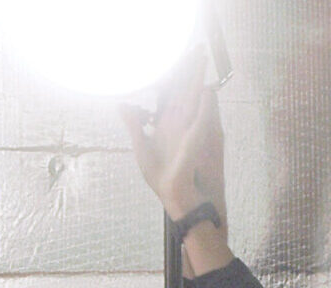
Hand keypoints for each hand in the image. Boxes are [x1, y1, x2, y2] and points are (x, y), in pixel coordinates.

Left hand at [121, 49, 225, 222]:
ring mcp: (189, 131)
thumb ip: (134, 125)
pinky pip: (201, 120)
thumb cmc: (161, 177)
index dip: (174, 75)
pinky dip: (204, 106)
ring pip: (194, 98)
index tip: (177, 56)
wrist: (173, 197)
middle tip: (197, 47)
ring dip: (198, 79)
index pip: (172, 93)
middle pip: (185, 89)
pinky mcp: (195, 141)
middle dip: (190, 69)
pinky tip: (207, 90)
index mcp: (168, 124)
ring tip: (202, 59)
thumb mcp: (141, 149)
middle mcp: (180, 123)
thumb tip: (123, 104)